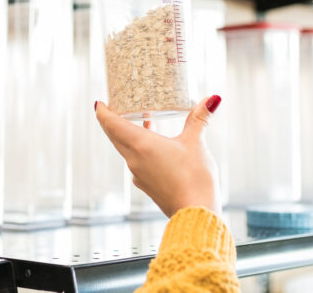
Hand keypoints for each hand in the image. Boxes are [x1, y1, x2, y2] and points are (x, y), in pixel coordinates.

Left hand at [95, 95, 222, 216]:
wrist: (196, 214)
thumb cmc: (194, 178)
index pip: (111, 125)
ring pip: (126, 149)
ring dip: (128, 134)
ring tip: (141, 121)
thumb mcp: (196, 143)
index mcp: (140, 145)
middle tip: (117, 106)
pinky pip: (136, 162)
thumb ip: (200, 118)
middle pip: (115, 136)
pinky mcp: (147, 185)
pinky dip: (139, 150)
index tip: (100, 103)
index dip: (103, 112)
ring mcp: (139, 175)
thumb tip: (212, 99)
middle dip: (113, 121)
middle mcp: (134, 160)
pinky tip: (155, 147)